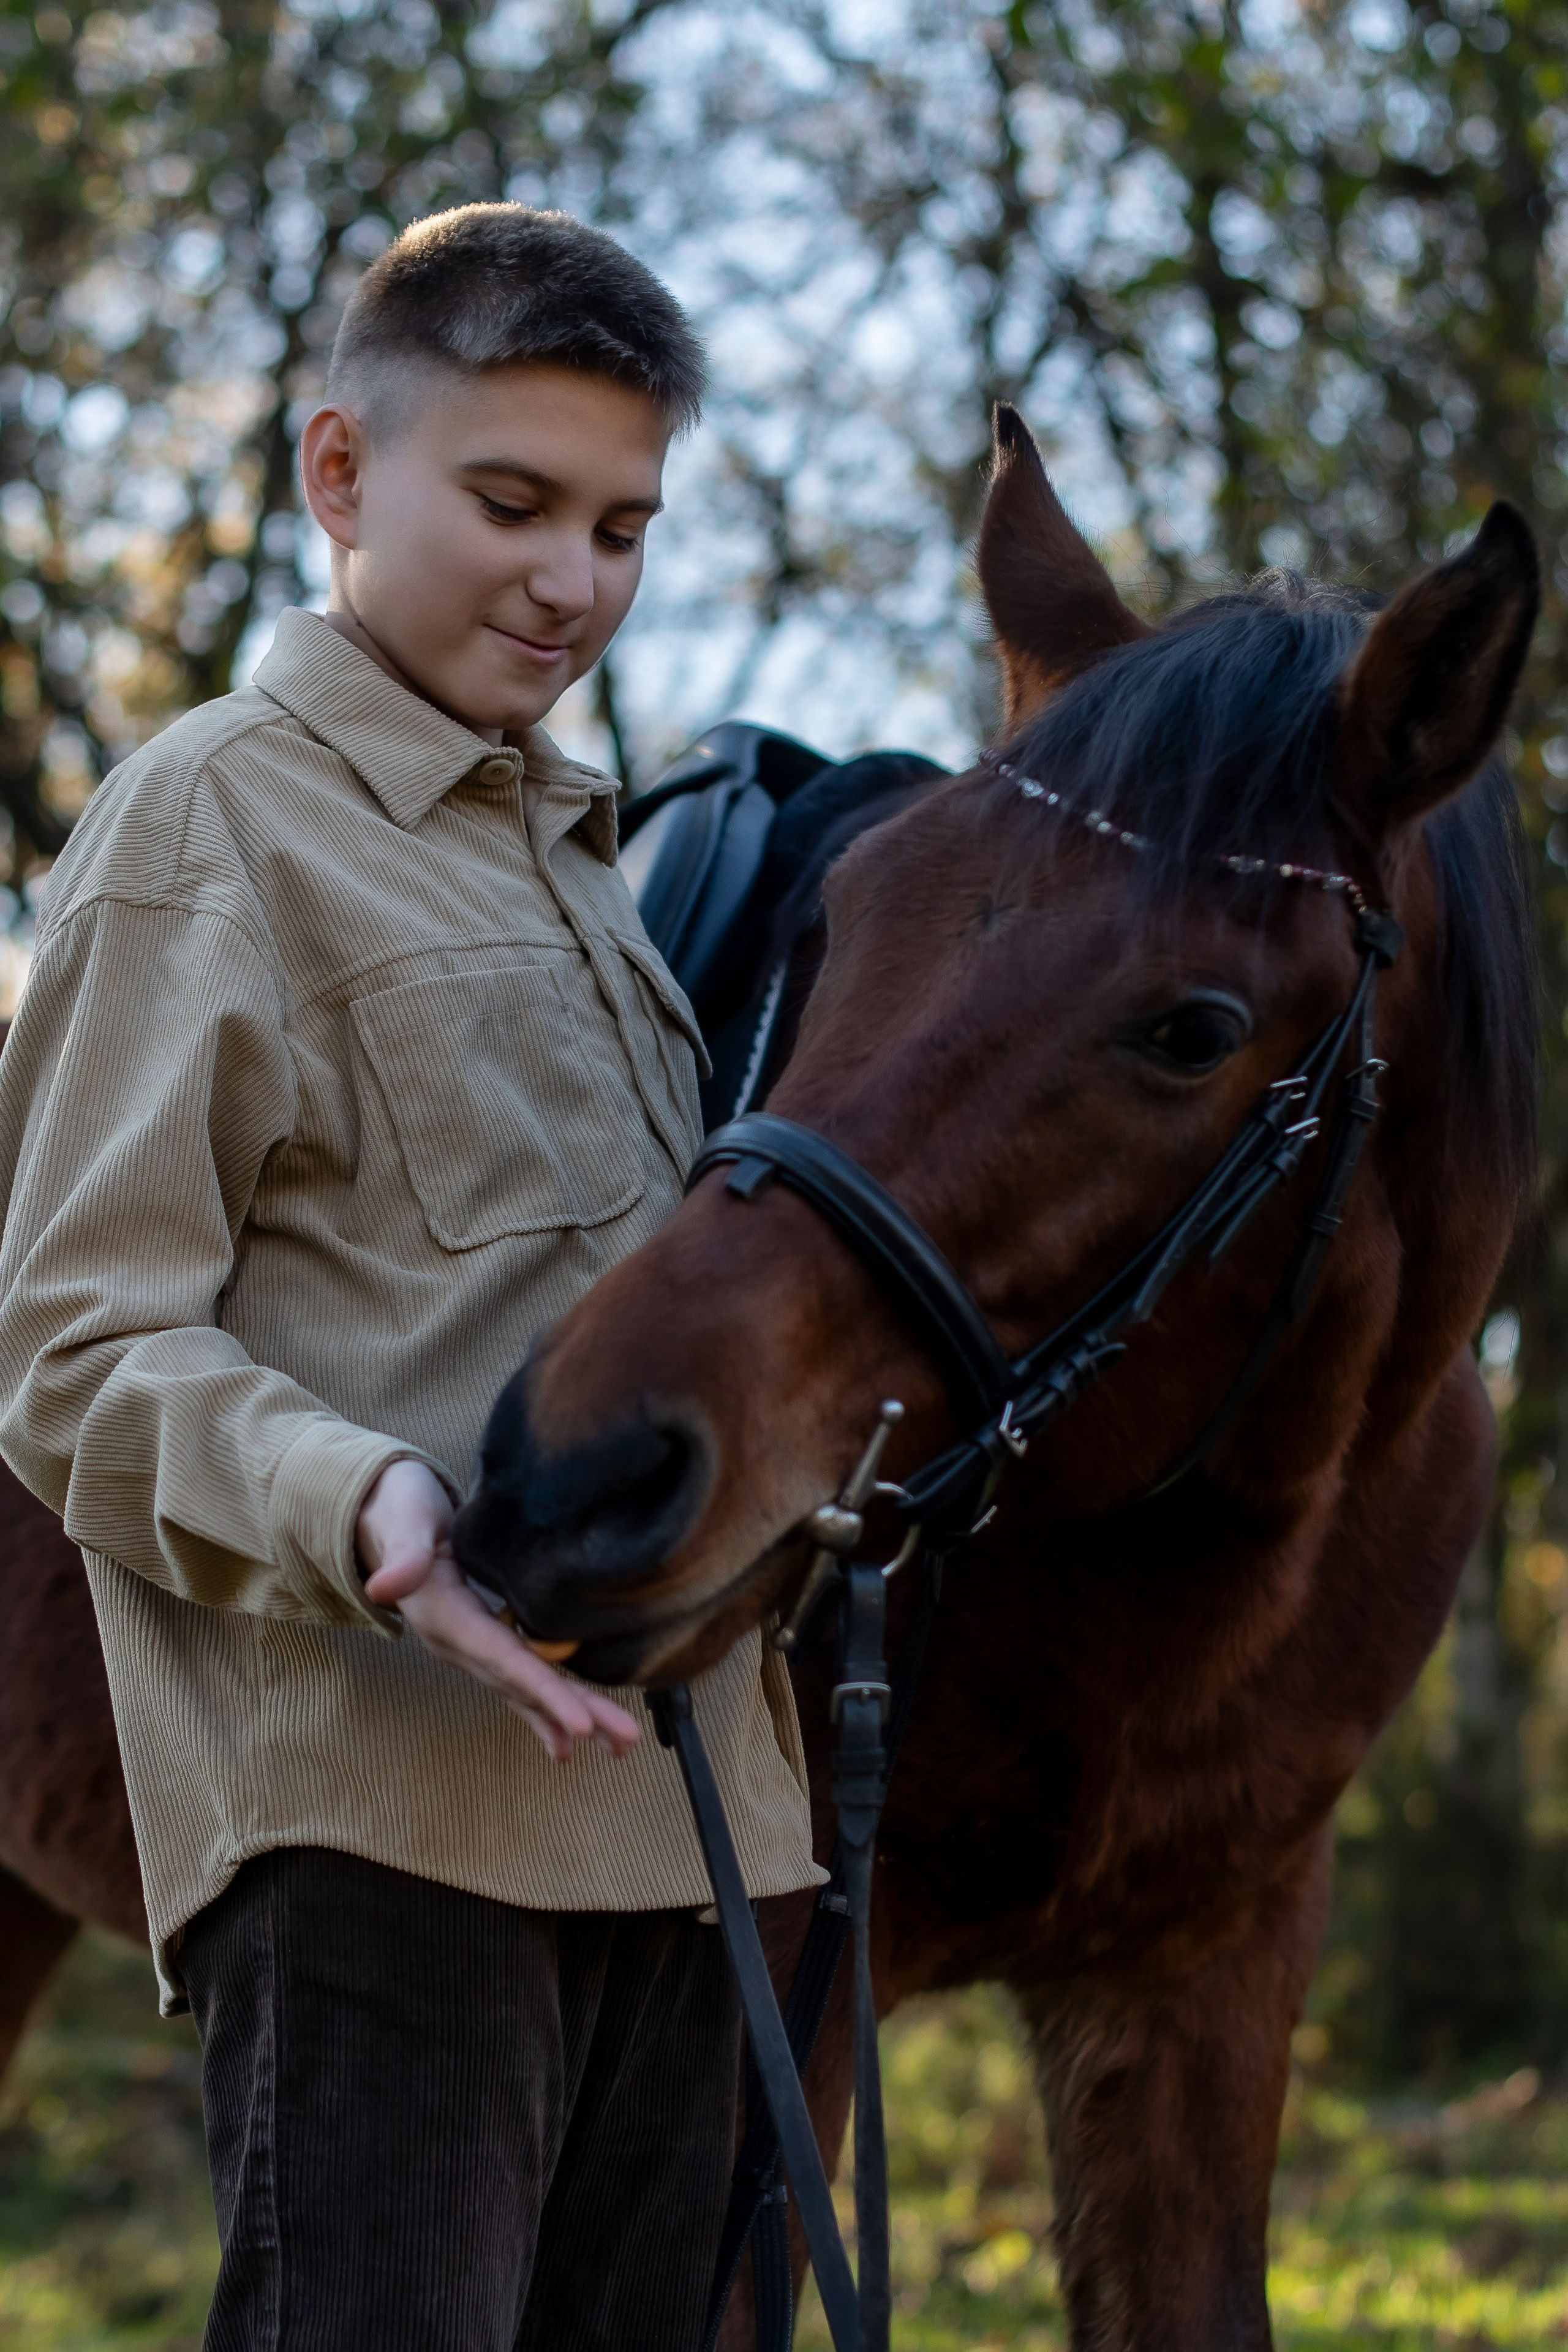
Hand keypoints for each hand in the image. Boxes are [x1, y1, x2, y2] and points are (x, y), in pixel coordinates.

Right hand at [356, 1460, 639, 1762]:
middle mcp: (459, 1644)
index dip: (543, 1691)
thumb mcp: (405, 1525)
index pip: (502, 1660)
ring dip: (572, 1717)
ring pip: (526, 1689)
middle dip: (573, 1713)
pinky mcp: (484, 1640)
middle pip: (522, 1685)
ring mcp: (472, 1647)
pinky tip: (575, 1739)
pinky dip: (547, 1709)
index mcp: (445, 1618)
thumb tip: (384, 1587)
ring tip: (619, 1745)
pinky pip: (520, 1681)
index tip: (582, 1723)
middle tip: (624, 1740)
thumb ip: (404, 1555)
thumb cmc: (402, 1511)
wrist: (387, 1518)